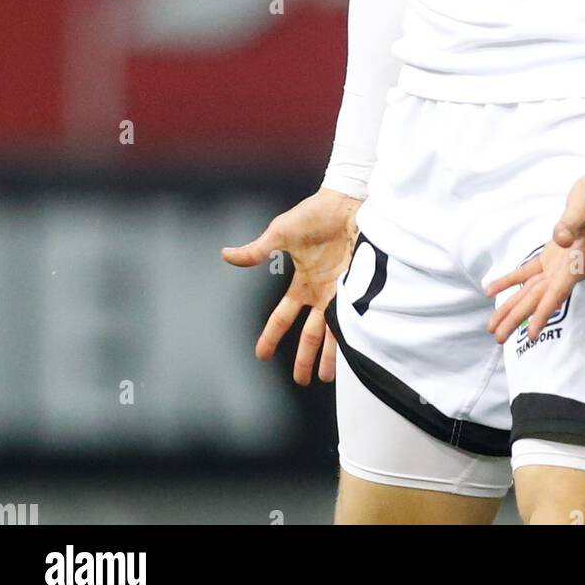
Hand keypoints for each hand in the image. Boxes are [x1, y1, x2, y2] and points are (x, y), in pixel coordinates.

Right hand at [221, 188, 361, 384]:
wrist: (347, 202)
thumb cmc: (315, 213)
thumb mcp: (280, 233)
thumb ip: (257, 250)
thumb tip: (227, 255)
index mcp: (302, 282)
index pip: (283, 316)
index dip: (271, 335)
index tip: (261, 354)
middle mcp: (321, 292)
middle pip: (309, 333)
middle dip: (304, 357)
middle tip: (301, 381)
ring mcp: (340, 291)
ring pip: (332, 332)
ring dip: (328, 356)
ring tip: (326, 378)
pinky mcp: (357, 286)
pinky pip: (352, 317)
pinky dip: (349, 336)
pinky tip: (351, 355)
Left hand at [484, 172, 584, 344]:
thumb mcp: (584, 207)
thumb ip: (571, 224)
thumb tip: (559, 238)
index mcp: (576, 264)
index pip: (556, 294)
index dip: (543, 314)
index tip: (531, 336)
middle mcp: (567, 270)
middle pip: (538, 299)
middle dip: (517, 318)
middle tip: (497, 337)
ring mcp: (559, 264)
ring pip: (531, 290)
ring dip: (512, 307)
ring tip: (493, 326)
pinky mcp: (552, 254)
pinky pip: (529, 272)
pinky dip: (511, 281)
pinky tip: (493, 290)